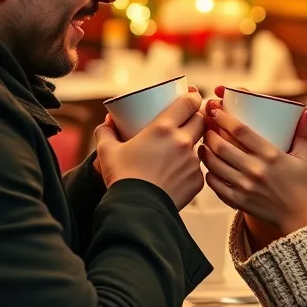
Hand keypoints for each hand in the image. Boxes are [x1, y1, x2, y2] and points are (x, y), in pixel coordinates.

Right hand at [94, 90, 206, 209]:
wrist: (136, 209)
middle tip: (186, 121)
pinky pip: (197, 168)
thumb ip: (106, 132)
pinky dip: (188, 168)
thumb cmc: (122, 177)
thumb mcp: (107, 150)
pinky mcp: (196, 181)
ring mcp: (192, 162)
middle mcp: (182, 142)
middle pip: (200, 121)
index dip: (192, 97)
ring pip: (199, 145)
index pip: (189, 102)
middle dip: (196, 118)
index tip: (190, 96)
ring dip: (191, 145)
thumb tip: (107, 123)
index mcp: (163, 128)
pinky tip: (175, 173)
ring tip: (177, 152)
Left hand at [199, 86, 306, 237]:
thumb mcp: (304, 157)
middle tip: (206, 126)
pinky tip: (209, 166)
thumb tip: (305, 110)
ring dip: (205, 151)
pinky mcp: (238, 201)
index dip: (224, 118)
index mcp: (271, 155)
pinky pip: (215, 184)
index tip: (215, 109)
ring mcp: (245, 187)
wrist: (299, 218)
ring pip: (214, 164)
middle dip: (209, 132)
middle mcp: (256, 170)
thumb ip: (303, 132)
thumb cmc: (301, 185)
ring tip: (203, 144)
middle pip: (221, 146)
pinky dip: (209, 173)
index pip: (241, 131)